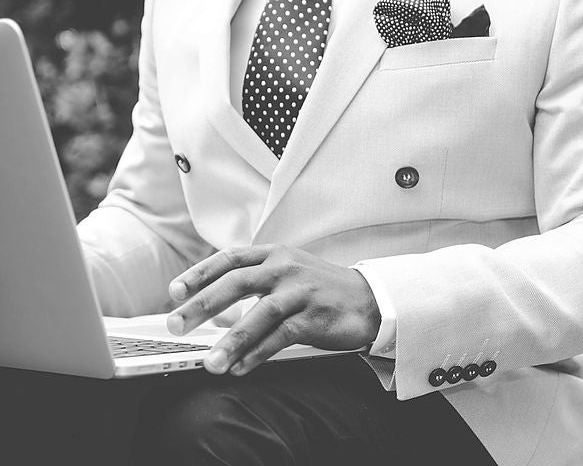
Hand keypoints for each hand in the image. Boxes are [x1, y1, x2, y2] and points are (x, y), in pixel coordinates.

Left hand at [166, 245, 380, 375]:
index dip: (199, 274)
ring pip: (260, 314)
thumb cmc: (320, 289)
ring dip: (231, 341)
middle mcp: (286, 268)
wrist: (369, 300)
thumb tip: (211, 311)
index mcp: (275, 254)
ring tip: (210, 363)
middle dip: (202, 305)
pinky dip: (259, 353)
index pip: (229, 259)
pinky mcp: (316, 316)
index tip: (174, 292)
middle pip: (236, 283)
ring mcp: (302, 291)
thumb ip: (254, 284)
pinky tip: (241, 367)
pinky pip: (282, 336)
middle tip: (176, 325)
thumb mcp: (288, 274)